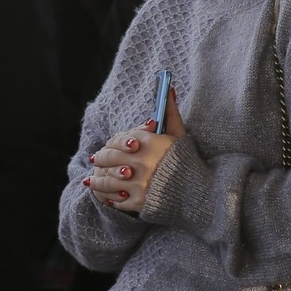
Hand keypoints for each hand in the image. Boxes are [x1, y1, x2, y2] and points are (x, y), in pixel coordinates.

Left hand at [85, 88, 185, 215]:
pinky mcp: (138, 201)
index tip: (107, 146)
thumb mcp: (179, 134)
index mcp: (149, 143)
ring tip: (91, 181)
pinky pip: (116, 199)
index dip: (110, 143)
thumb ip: (169, 112)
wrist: (199, 192)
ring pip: (108, 180)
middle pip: (109, 158)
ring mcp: (138, 183)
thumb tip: (168, 88)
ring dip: (98, 181)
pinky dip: (109, 197)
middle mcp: (141, 162)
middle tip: (95, 161)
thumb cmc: (187, 160)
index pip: (118, 140)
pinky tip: (105, 196)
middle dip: (100, 159)